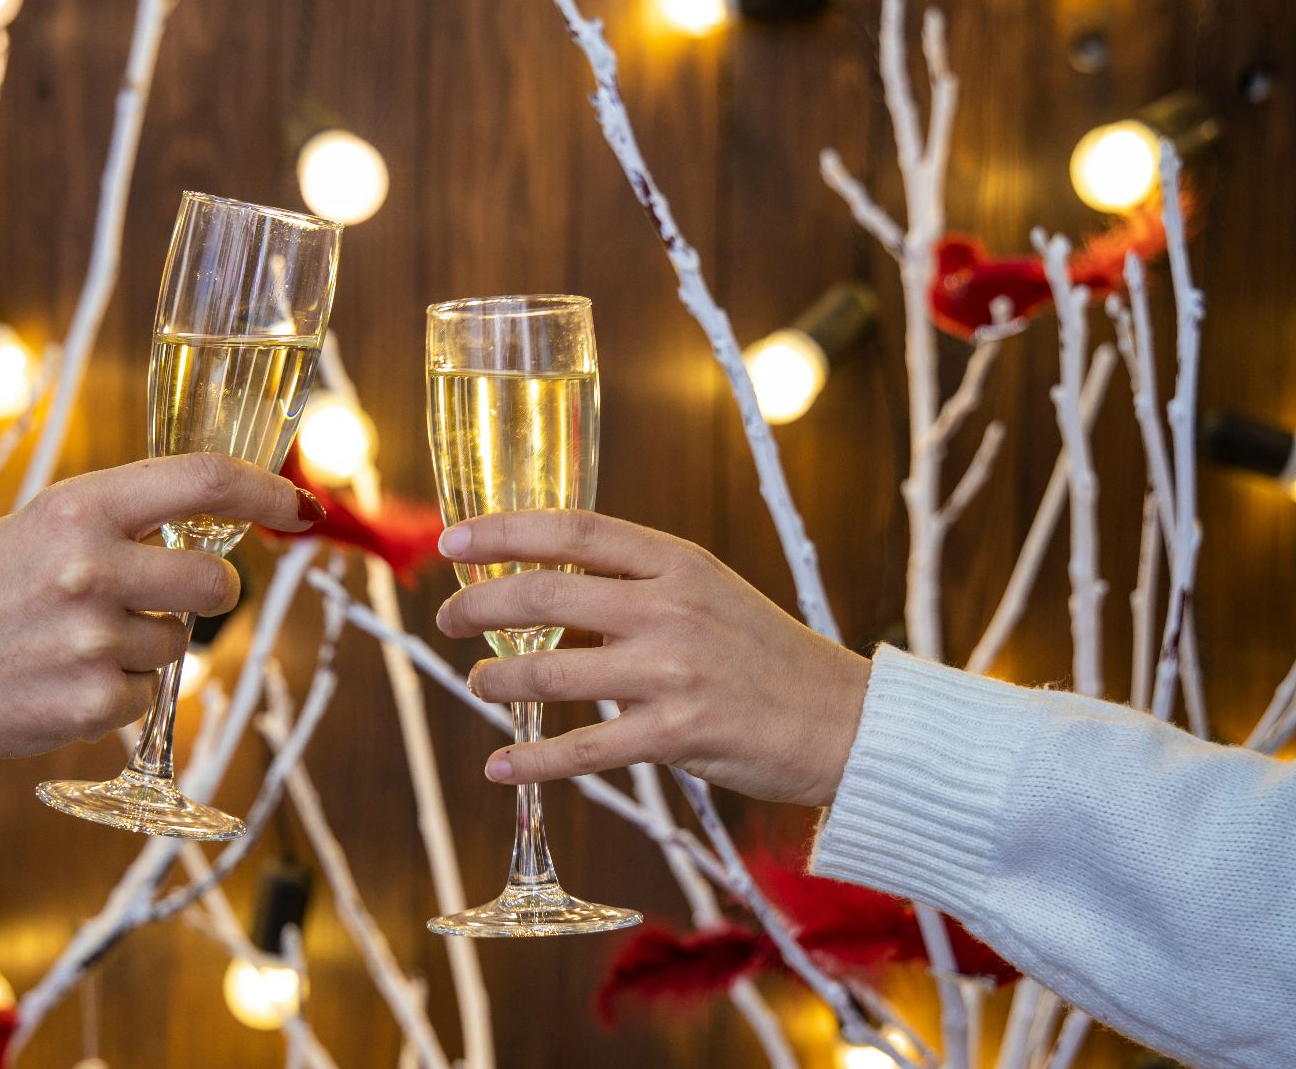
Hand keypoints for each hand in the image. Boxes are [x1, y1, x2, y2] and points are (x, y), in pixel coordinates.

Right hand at [0, 453, 325, 776]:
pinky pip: (147, 694)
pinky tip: (59, 681)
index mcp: (77, 507)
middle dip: (204, 592)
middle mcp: (91, 566)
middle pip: (216, 580)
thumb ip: (119, 522)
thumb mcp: (38, 530)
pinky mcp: (94, 702)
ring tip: (72, 643)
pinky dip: (116, 693)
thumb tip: (214, 524)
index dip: (266, 491)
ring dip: (144, 647)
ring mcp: (94, 638)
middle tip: (159, 597)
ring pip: (180, 644)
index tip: (302, 506)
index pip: (203, 480)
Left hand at [433, 510, 869, 806]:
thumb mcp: (709, 596)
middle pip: (545, 593)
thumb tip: (548, 598)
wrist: (847, 722)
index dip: (503, 531)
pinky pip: (583, 747)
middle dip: (479, 605)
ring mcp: (673, 671)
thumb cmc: (767, 658)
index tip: (453, 541)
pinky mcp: (677, 734)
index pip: (574, 529)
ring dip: (497, 677)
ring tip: (477, 681)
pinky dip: (532, 759)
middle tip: (448, 619)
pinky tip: (500, 766)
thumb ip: (637, 590)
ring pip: (551, 669)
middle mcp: (671, 608)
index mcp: (678, 563)